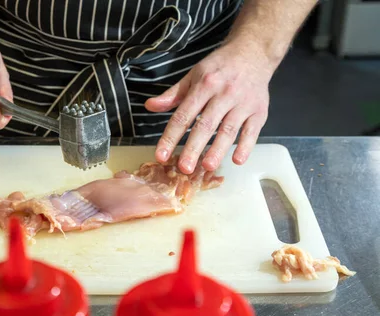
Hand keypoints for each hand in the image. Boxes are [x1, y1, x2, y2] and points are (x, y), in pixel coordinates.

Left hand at [145, 40, 273, 173]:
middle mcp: (224, 94)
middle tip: (184, 168)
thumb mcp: (193, 75)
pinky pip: (252, 130)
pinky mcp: (259, 110)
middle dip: (194, 148)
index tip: (161, 155)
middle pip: (206, 125)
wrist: (253, 52)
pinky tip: (237, 160)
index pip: (183, 115)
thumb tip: (150, 106)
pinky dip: (246, 146)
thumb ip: (173, 94)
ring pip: (229, 129)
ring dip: (218, 149)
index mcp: (204, 85)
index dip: (171, 137)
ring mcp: (243, 103)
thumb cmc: (219, 67)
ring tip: (207, 167)